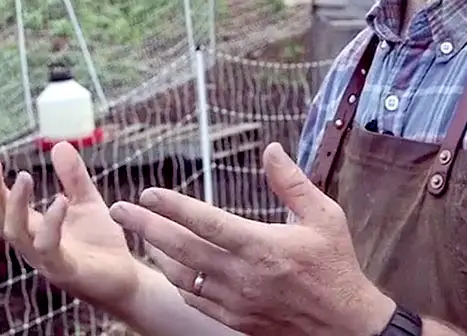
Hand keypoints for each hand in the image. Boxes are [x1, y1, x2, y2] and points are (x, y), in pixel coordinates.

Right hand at [0, 142, 142, 316]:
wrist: (126, 280)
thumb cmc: (100, 244)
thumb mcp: (86, 202)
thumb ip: (73, 177)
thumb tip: (58, 144)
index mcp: (32, 227)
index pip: (1, 202)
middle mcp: (31, 243)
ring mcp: (44, 259)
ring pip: (16, 233)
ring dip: (15, 204)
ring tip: (24, 175)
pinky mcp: (64, 271)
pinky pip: (48, 247)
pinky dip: (51, 223)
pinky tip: (60, 200)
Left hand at [107, 143, 394, 335]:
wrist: (347, 327)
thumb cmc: (336, 266)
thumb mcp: (325, 217)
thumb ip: (293, 183)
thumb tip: (272, 149)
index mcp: (261, 246)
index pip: (205, 221)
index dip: (173, 205)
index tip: (148, 192)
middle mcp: (241, 276)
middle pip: (181, 248)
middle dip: (145, 226)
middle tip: (119, 209)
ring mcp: (235, 302)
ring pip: (181, 275)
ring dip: (156, 252)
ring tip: (139, 231)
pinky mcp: (234, 320)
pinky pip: (193, 299)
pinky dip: (175, 280)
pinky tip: (167, 264)